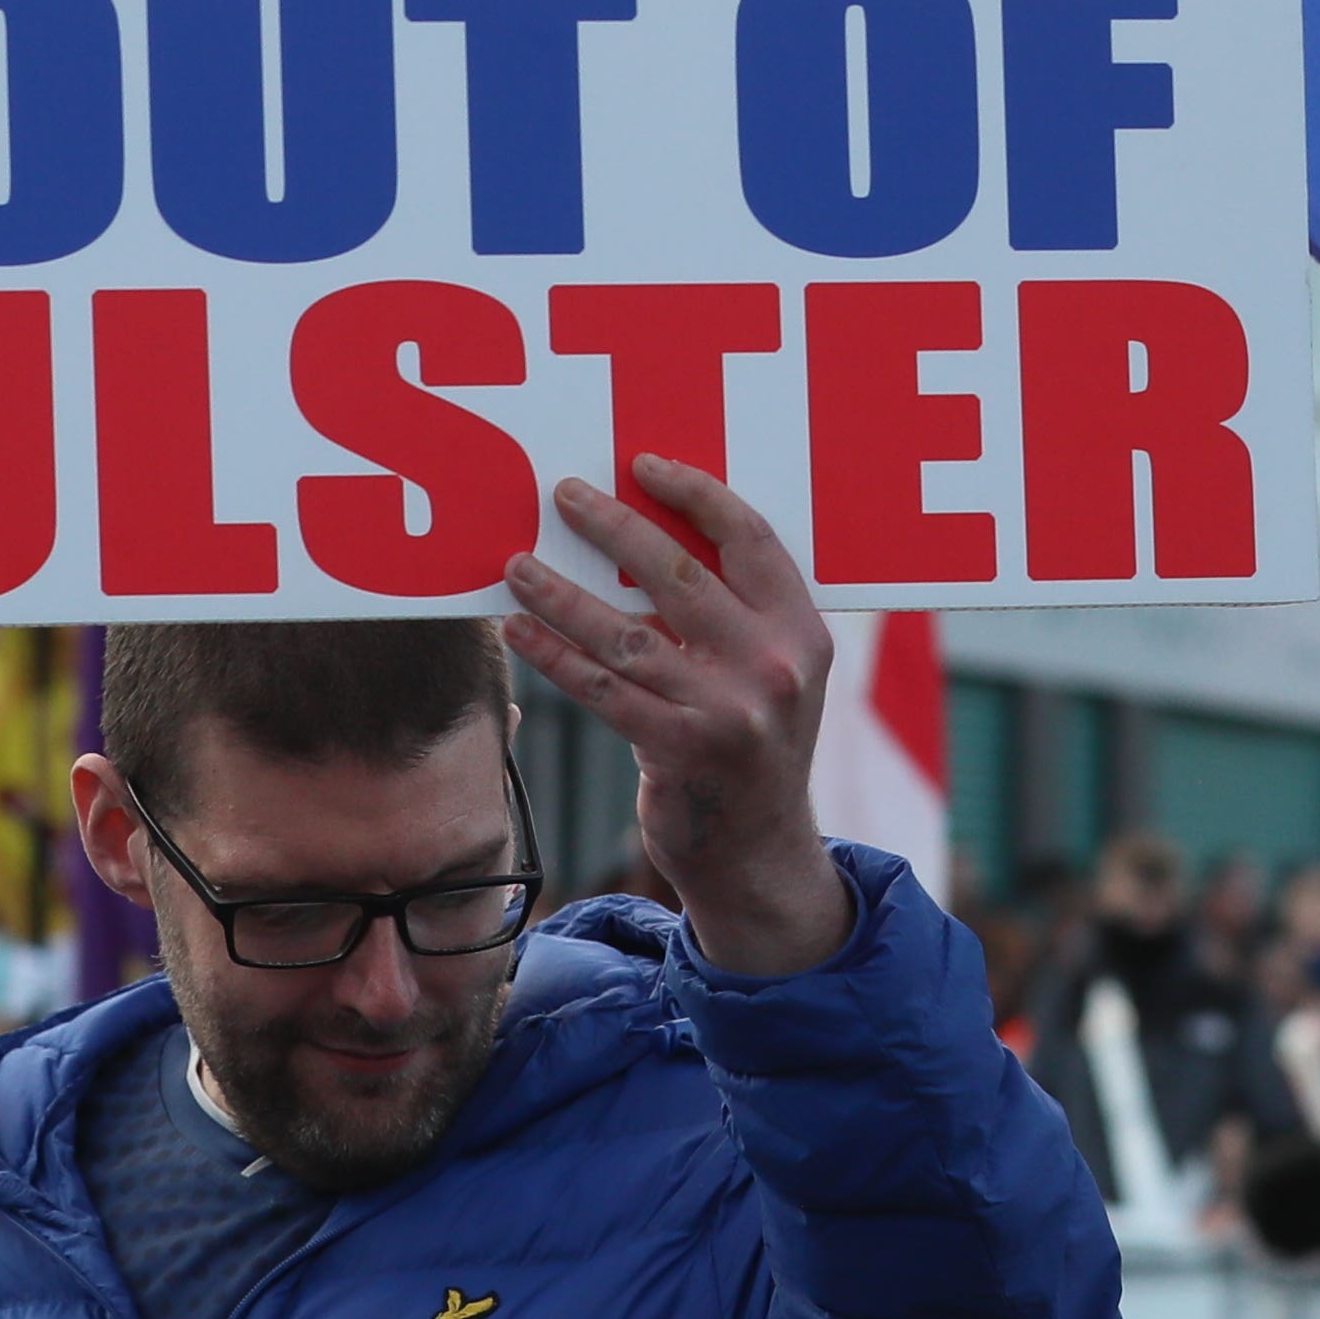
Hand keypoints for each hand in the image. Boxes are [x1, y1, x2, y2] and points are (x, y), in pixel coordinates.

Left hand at [502, 460, 851, 977]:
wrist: (759, 852)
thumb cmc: (752, 746)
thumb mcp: (775, 675)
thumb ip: (734, 615)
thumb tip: (642, 536)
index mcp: (802, 631)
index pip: (750, 538)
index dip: (696, 494)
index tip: (644, 466)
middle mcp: (774, 666)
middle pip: (679, 574)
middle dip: (613, 526)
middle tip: (563, 495)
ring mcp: (729, 711)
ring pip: (627, 632)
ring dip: (562, 593)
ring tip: (516, 565)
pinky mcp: (681, 750)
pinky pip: (602, 689)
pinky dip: (554, 655)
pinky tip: (519, 631)